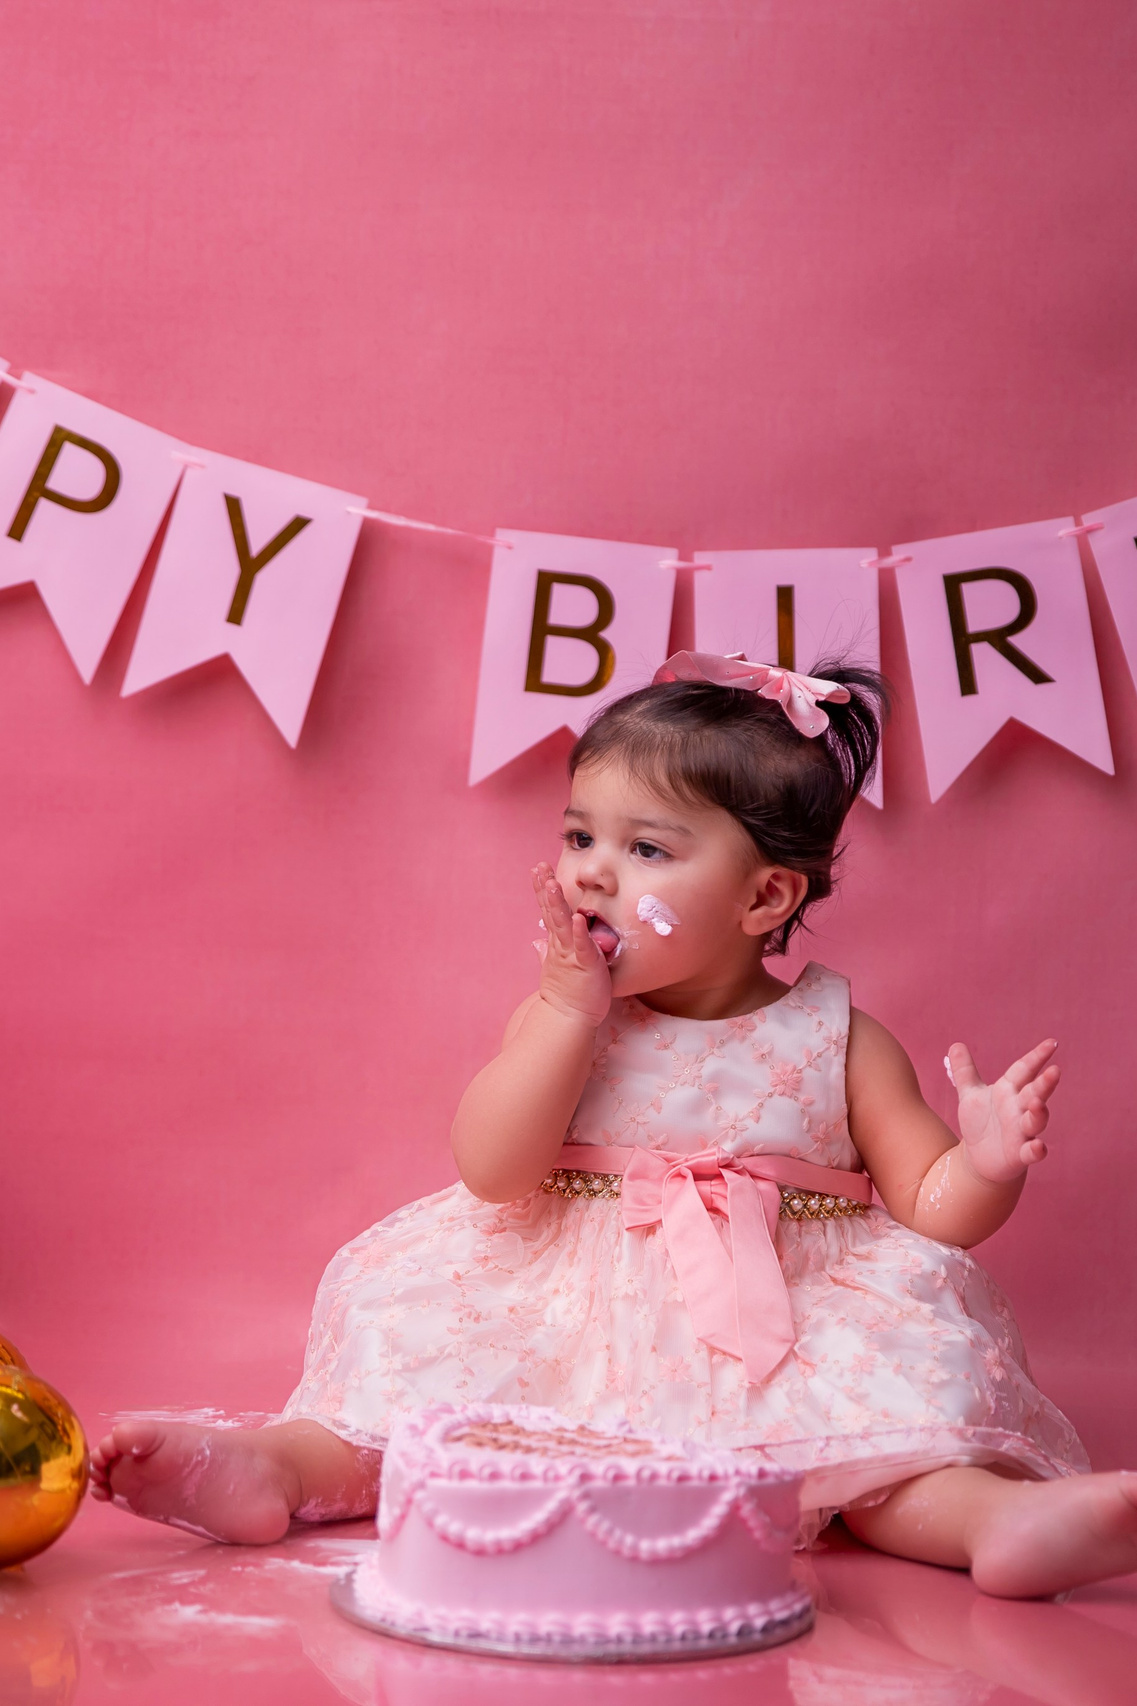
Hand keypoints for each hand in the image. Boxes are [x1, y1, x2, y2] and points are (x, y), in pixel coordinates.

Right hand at [531, 862, 610, 1026]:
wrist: (569, 1020)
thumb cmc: (570, 996)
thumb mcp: (558, 968)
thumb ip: (547, 953)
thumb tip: (537, 943)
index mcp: (558, 944)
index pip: (549, 911)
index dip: (543, 891)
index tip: (538, 871)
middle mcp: (561, 945)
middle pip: (551, 911)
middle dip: (545, 888)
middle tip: (539, 866)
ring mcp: (571, 954)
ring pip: (562, 923)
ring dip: (557, 903)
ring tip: (552, 882)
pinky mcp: (585, 964)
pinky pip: (581, 946)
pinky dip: (580, 933)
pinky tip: (579, 919)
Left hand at [948, 1039, 1058, 1183]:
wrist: (979, 1158)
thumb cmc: (980, 1122)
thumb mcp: (970, 1095)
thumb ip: (964, 1071)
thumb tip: (955, 1045)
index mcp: (1009, 1091)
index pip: (1024, 1070)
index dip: (1037, 1057)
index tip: (1052, 1043)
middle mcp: (1019, 1109)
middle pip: (1035, 1093)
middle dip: (1045, 1083)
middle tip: (1055, 1071)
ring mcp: (1023, 1132)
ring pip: (1036, 1120)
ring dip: (1039, 1113)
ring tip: (1037, 1103)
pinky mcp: (1020, 1154)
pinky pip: (1032, 1152)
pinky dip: (1036, 1150)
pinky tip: (1038, 1147)